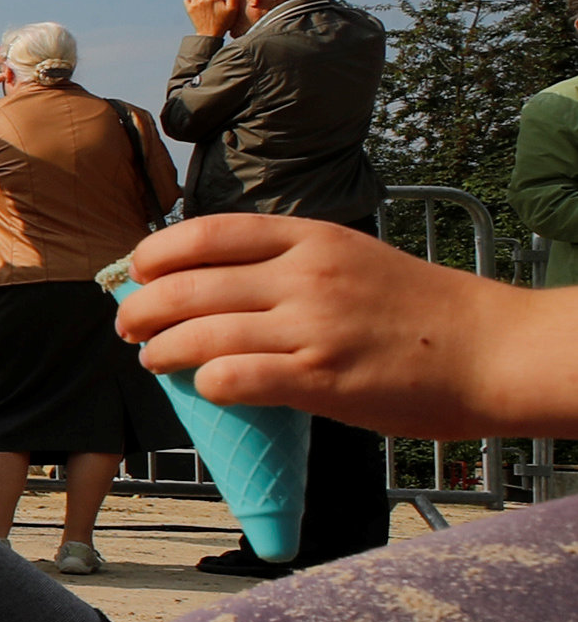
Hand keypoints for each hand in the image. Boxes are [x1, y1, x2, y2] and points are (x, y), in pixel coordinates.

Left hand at [117, 214, 577, 436]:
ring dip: (161, 350)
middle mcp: (305, 276)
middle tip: (127, 324)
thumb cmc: (425, 311)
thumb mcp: (354, 260)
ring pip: (200, 333)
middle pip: (188, 285)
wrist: (493, 349)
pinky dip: (207, 383)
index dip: (158, 253)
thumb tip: (221, 285)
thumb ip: (292, 266)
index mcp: (312, 238)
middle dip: (142, 307)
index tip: (137, 271)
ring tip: (152, 359)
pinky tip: (206, 388)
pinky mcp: (321, 378)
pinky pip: (235, 378)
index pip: (209, 233)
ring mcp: (311, 327)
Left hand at [183, 0, 236, 39]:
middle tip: (211, 6)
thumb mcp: (233, 10)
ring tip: (204, 6)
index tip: (216, 2)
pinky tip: (195, 7)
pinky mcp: (189, 9)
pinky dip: (190, 2)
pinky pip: (187, 0)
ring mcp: (195, 4)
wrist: (210, 34)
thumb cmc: (223, 22)